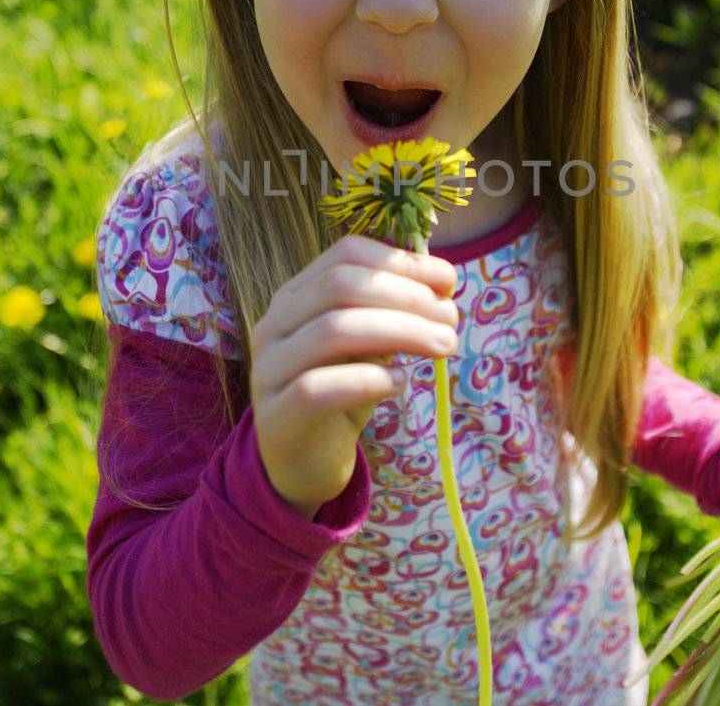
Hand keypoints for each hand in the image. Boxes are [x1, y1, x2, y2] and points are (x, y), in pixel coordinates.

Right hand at [249, 234, 459, 518]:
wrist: (303, 465)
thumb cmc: (342, 394)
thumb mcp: (369, 345)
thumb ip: (393, 312)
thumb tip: (443, 282)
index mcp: (297, 295)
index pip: (346, 254)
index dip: (402, 261)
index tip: (447, 280)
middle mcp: (276, 323)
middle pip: (340, 286)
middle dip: (406, 297)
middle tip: (451, 319)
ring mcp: (269, 369)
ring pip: (333, 330)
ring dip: (400, 332)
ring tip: (443, 347)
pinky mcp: (277, 416)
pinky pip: (319, 387)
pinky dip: (369, 380)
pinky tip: (400, 384)